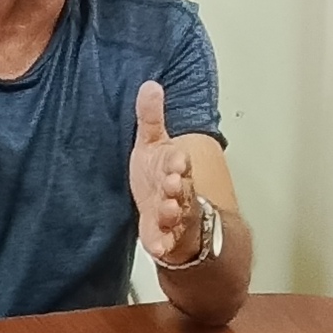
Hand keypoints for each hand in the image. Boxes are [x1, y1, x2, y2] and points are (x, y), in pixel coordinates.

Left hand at [130, 80, 208, 268]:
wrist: (168, 213)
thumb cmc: (159, 175)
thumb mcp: (152, 143)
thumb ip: (150, 117)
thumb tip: (150, 85)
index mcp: (176, 166)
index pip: (180, 161)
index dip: (178, 161)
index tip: (177, 158)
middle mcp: (179, 191)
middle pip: (182, 187)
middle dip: (178, 186)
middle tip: (172, 183)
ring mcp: (174, 216)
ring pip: (178, 214)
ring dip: (173, 213)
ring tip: (168, 211)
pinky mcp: (164, 236)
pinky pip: (165, 242)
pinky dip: (163, 244)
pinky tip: (157, 247)